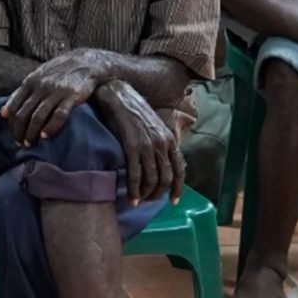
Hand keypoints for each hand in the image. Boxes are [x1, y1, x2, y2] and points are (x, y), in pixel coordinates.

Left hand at [3, 49, 104, 143]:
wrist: (86, 61)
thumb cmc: (59, 71)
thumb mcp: (37, 76)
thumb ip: (21, 93)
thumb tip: (3, 113)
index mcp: (30, 82)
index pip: (14, 106)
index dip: (11, 123)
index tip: (13, 134)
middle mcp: (41, 87)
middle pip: (23, 114)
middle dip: (19, 132)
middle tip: (20, 143)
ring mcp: (56, 91)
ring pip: (38, 117)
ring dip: (31, 133)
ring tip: (30, 143)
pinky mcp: (72, 96)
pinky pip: (58, 115)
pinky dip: (51, 127)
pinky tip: (45, 136)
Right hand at [92, 81, 180, 204]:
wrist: (118, 95)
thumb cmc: (134, 111)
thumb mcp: (154, 127)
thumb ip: (160, 144)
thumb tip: (161, 164)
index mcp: (170, 140)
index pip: (180, 170)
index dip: (177, 189)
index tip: (173, 201)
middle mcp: (162, 144)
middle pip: (166, 178)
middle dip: (158, 194)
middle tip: (149, 201)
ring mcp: (147, 146)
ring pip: (151, 180)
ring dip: (145, 195)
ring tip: (138, 201)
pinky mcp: (131, 146)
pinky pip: (135, 175)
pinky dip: (133, 190)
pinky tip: (130, 198)